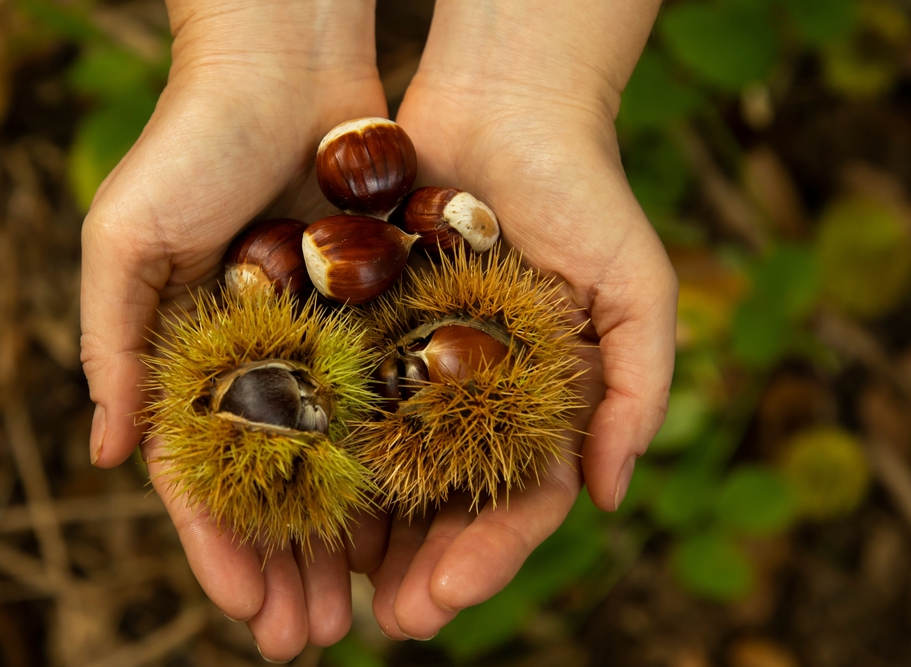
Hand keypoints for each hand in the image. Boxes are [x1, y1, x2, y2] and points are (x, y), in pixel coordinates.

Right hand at [79, 1, 389, 659]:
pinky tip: (412, 524)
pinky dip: (396, 464)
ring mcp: (322, 345)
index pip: (204, 475)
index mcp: (194, 359)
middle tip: (307, 640)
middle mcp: (261, 363)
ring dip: (346, 538)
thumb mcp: (128, 241)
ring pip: (339, 464)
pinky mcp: (380, 315)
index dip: (219, 545)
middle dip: (287, 565)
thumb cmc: (191, 144)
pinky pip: (390, 404)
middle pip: (277, 488)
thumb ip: (112, 343)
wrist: (284, 66)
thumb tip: (110, 454)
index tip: (242, 611)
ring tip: (362, 610)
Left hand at [367, 0, 675, 639]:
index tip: (451, 594)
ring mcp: (416, 371)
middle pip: (446, 505)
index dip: (489, 554)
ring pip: (387, 471)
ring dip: (364, 534)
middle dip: (423, 566)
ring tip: (336, 591)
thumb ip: (636, 391)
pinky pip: (339, 402)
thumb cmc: (583, 193)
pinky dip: (323, 455)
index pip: (518, 502)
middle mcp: (474, 402)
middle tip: (390, 619)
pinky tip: (297, 501)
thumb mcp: (634, 289)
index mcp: (538, 408)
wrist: (504, 109)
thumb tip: (610, 496)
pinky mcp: (363, 333)